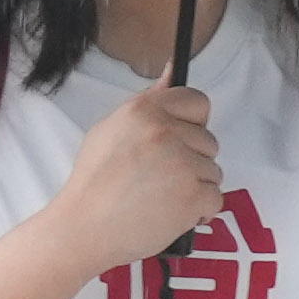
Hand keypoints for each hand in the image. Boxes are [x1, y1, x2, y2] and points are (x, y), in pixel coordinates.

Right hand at [43, 81, 224, 278]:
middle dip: (191, 159)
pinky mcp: (193, 196)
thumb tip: (172, 69)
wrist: (82, 230)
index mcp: (143, 110)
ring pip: (213, 171)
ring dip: (194, 186)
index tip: (177, 141)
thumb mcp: (109, 130)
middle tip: (157, 177)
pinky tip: (171, 214)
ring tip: (160, 198)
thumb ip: (147, 101)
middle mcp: (165, 131)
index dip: (191, 123)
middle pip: (208, 140)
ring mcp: (182, 164)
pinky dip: (198, 211)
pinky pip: (215, 199)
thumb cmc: (93, 184)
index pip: (198, 102)